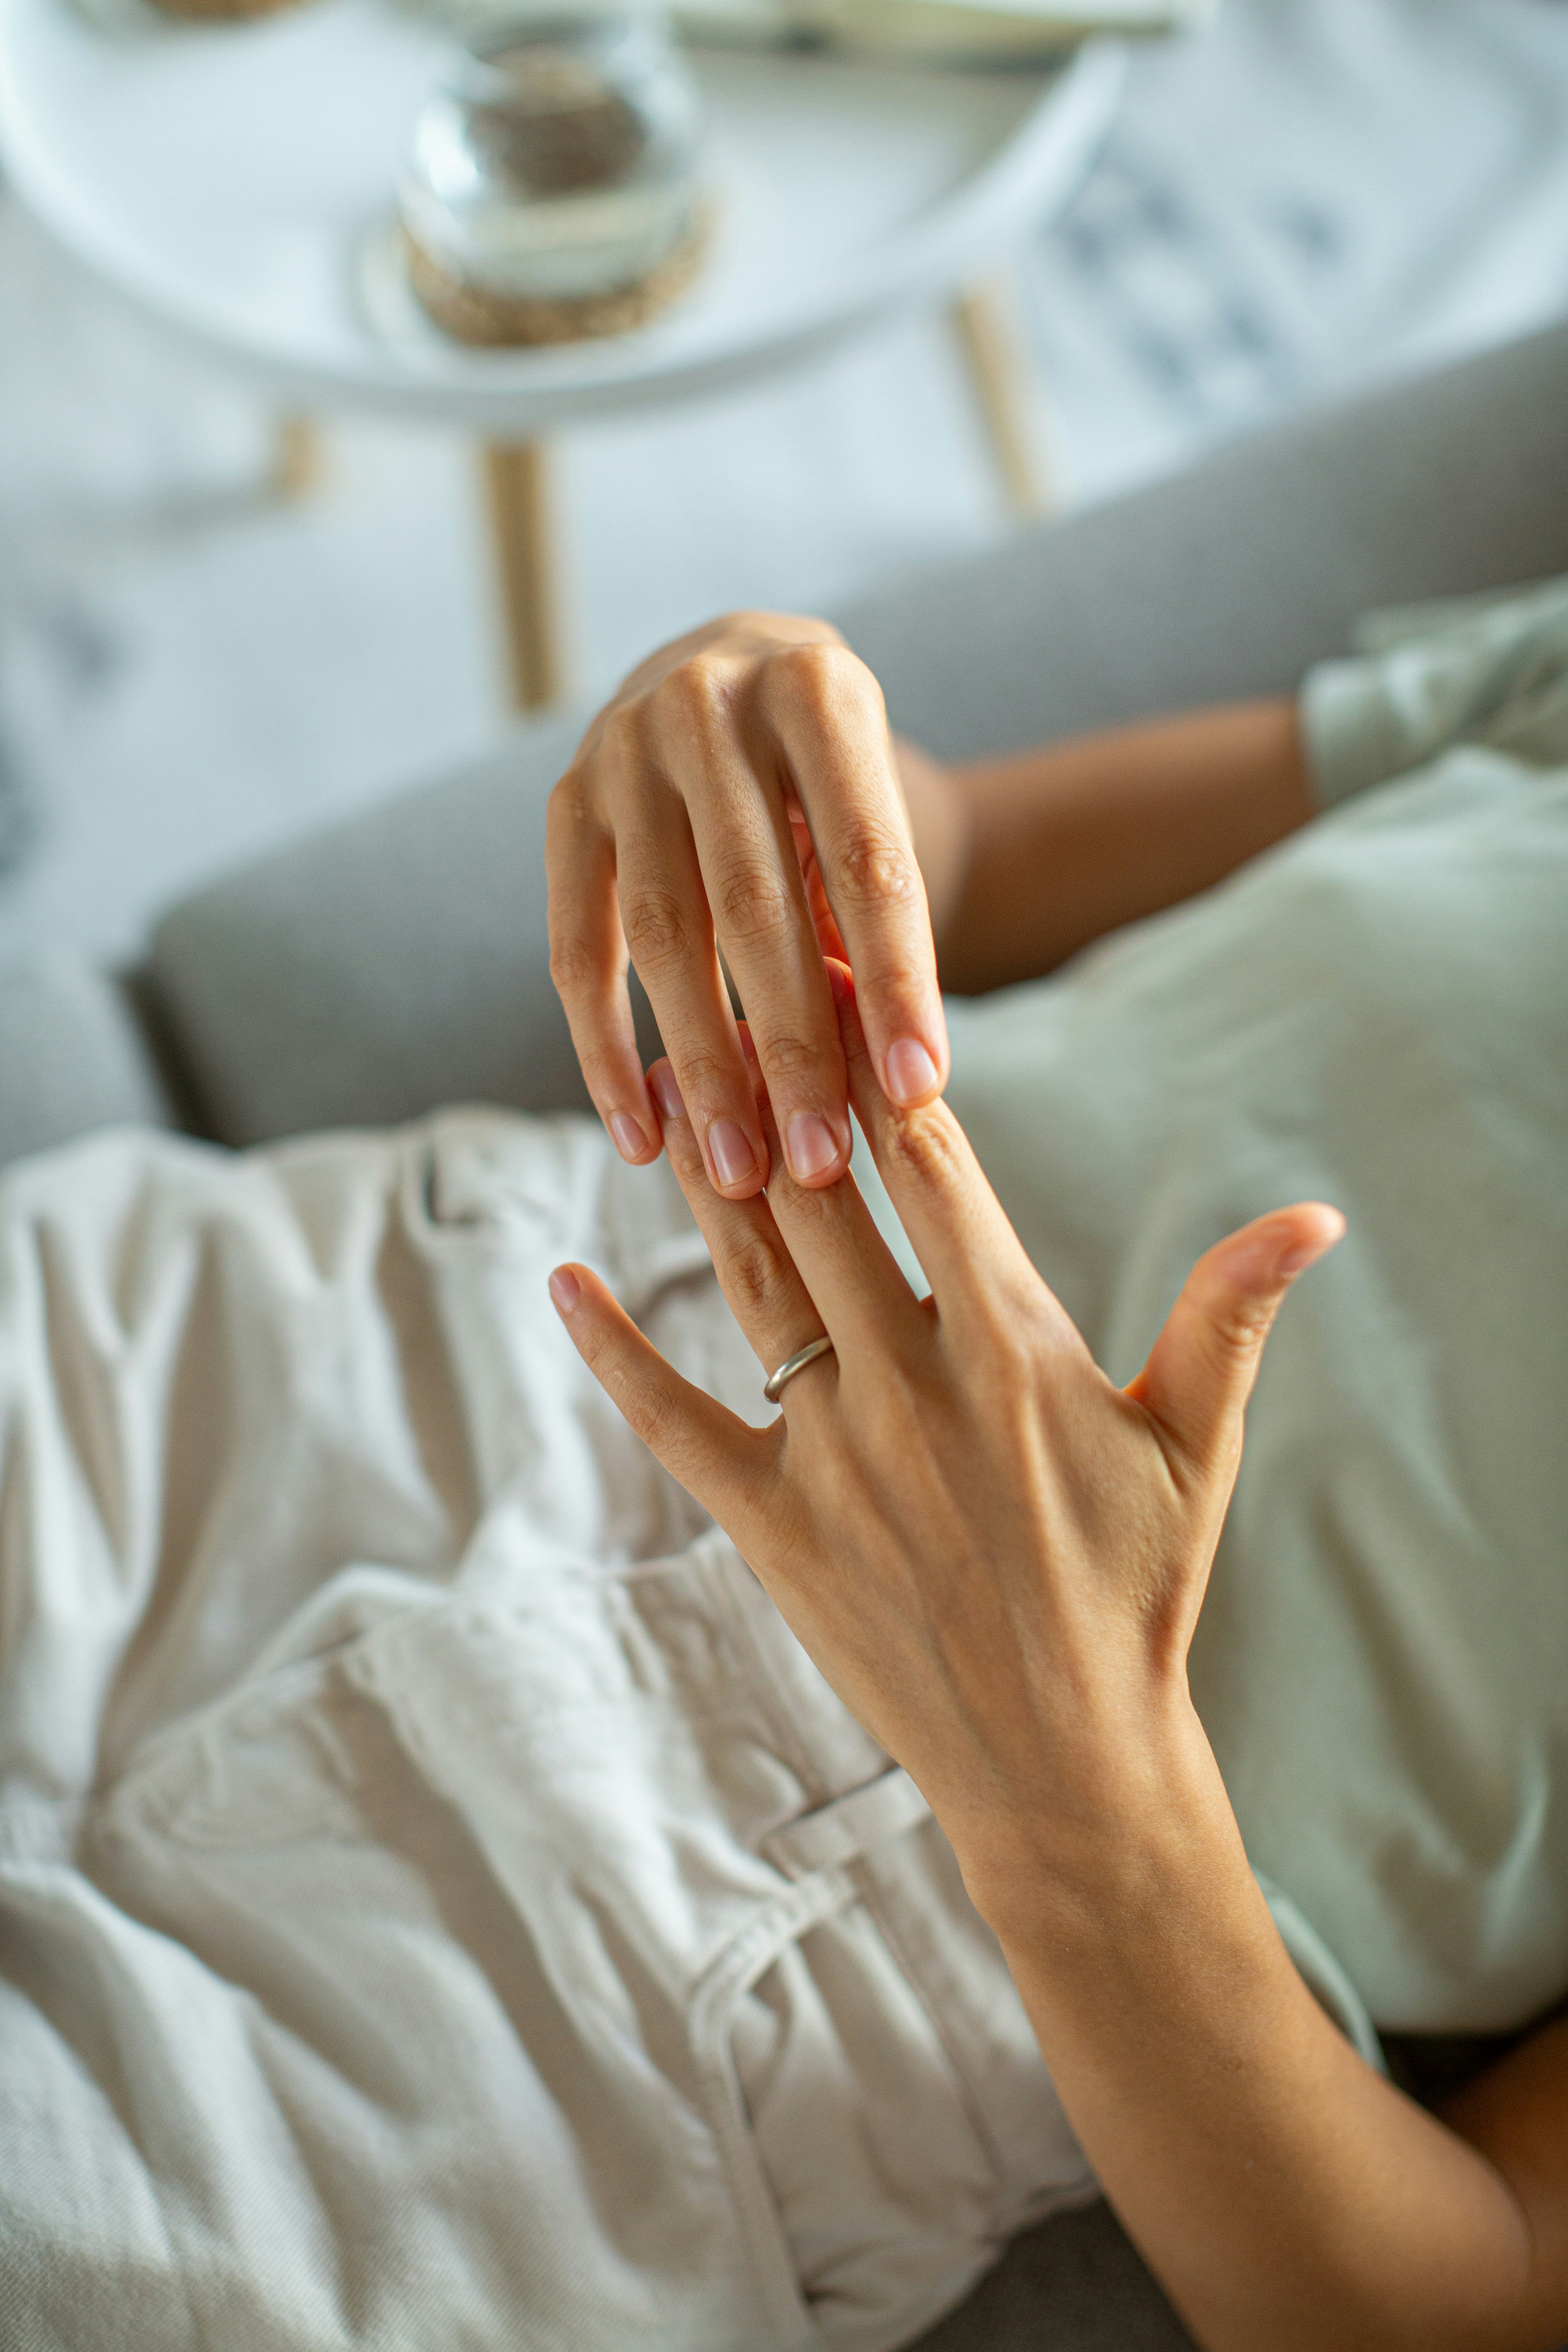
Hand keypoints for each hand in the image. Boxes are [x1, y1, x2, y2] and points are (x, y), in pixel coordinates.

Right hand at [546, 612, 949, 1202]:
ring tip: (739, 1171)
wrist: (723, 665)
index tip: (916, 1093)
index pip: (867, 861)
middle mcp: (709, 704)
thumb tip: (887, 1078)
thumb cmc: (824, 769)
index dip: (896, 983)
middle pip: (756, 906)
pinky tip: (642, 1136)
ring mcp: (621, 751)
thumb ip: (874, 914)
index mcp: (816, 693)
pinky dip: (605, 1051)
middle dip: (792, 1049)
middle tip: (819, 1164)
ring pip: (662, 935)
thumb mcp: (873, 801)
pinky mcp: (564, 806)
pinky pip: (576, 949)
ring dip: (701, 1065)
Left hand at [548, 965, 1342, 1915]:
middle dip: (776, 1085)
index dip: (879, 1060)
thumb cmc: (1137, 1594)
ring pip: (751, 1279)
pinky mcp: (772, 1527)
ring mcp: (832, 1455)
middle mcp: (912, 1383)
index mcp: (1013, 1345)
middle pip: (821, 1197)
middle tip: (724, 989)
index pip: (931, 1165)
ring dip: (703, 1176)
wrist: (1066, 1768)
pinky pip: (677, 1420)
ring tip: (662, 1084)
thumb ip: (1231, 1313)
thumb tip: (1316, 1215)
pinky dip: (615, 1351)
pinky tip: (563, 1281)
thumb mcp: (1196, 1446)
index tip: (838, 974)